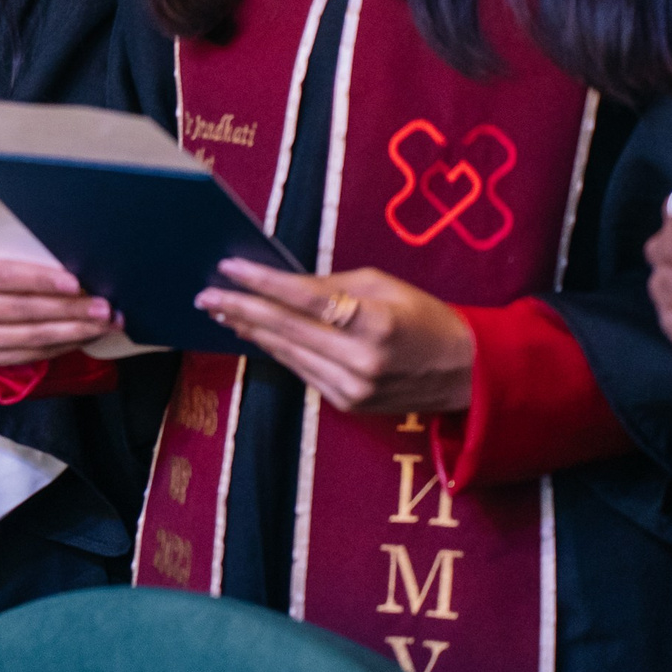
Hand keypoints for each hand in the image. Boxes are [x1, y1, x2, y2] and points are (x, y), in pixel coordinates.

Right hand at [0, 246, 117, 364]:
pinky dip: (67, 344)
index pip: (2, 275)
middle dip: (67, 308)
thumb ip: (31, 256)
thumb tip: (79, 264)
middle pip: (20, 309)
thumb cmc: (4, 263)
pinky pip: (35, 354)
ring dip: (74, 330)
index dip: (39, 279)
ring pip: (31, 336)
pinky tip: (89, 335)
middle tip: (102, 306)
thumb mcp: (6, 252)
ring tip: (104, 322)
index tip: (74, 282)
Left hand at [198, 260, 473, 414]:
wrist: (466, 374)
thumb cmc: (424, 318)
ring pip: (287, 353)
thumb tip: (280, 282)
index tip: (228, 267)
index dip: (262, 282)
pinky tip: (254, 334)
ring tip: (221, 310)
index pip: (305, 298)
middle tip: (206, 295)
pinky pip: (301, 371)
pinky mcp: (347, 404)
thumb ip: (330, 285)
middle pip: (286, 329)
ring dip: (251, 331)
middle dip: (241, 309)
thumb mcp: (383, 286)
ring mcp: (353, 388)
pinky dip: (276, 350)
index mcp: (375, 322)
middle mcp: (361, 360)